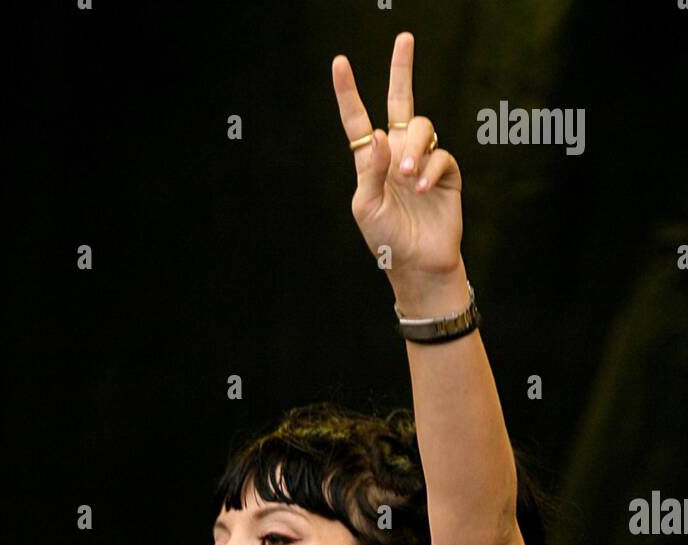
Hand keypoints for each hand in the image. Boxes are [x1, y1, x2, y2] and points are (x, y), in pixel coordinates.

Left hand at [332, 32, 463, 284]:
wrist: (418, 265)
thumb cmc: (386, 240)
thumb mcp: (366, 207)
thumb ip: (370, 169)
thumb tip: (379, 133)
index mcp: (371, 163)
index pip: (358, 122)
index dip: (348, 93)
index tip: (340, 62)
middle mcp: (398, 156)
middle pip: (400, 103)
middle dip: (402, 70)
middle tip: (404, 38)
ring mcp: (423, 162)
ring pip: (423, 127)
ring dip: (416, 147)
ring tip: (409, 176)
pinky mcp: (447, 173)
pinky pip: (442, 155)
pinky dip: (431, 169)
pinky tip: (422, 189)